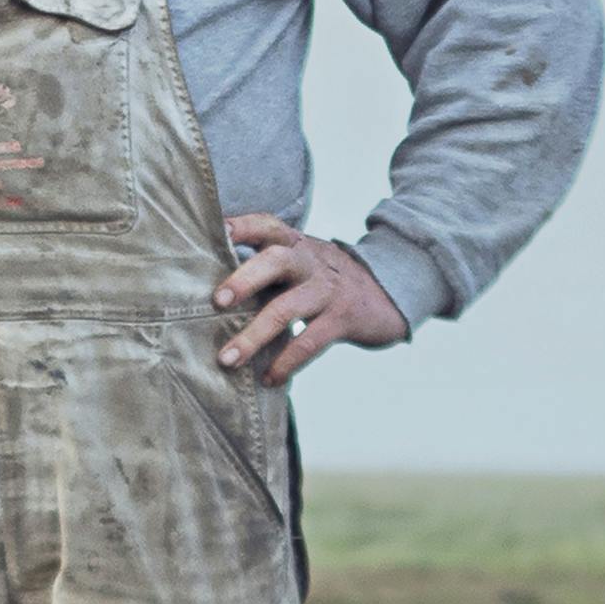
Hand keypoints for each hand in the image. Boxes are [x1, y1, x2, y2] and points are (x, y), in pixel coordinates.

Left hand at [212, 216, 411, 384]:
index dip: (243, 225)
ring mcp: (328, 290)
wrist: (390, 294)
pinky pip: (310, 341)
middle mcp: (311, 262)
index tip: (219, 230)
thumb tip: (214, 289)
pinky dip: (287, 362)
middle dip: (244, 279)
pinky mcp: (343, 319)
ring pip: (287, 308)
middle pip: (276, 260)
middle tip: (217, 301)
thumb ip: (268, 267)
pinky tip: (269, 378)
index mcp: (296, 245)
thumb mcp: (304, 263)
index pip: (268, 225)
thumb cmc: (328, 282)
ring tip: (228, 360)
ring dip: (254, 336)